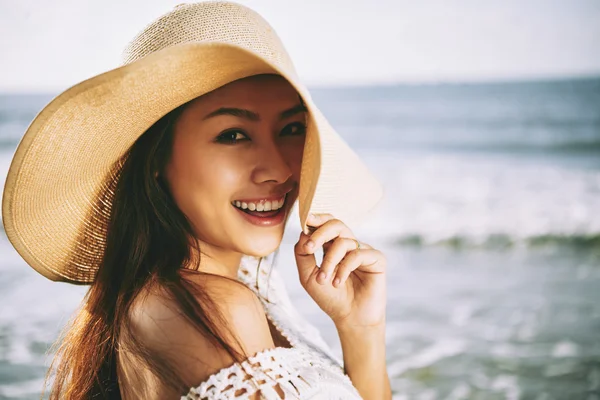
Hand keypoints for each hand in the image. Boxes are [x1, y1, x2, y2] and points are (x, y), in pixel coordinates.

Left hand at [294, 213, 386, 328]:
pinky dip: (344, 268)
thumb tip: (303, 232)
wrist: (349, 318)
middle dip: (320, 233)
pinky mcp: (376, 259)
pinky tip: (338, 283)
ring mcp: (363, 250)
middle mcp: (349, 244)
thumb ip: (302, 254)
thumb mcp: (308, 276)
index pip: (326, 223)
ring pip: (344, 242)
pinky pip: (358, 254)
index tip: (305, 221)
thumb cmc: (330, 298)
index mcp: (332, 245)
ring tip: (323, 280)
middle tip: (309, 248)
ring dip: (329, 261)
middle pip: (336, 224)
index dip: (317, 219)